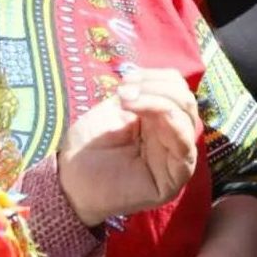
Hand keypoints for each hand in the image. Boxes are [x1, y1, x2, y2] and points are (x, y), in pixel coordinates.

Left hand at [58, 68, 198, 225]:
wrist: (70, 179)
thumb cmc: (88, 147)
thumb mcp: (114, 110)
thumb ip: (139, 95)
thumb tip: (155, 79)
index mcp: (160, 120)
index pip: (177, 89)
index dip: (156, 77)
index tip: (126, 76)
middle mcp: (173, 137)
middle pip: (186, 100)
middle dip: (156, 87)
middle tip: (124, 90)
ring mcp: (176, 157)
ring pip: (186, 118)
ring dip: (157, 100)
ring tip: (124, 100)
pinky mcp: (175, 177)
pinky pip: (183, 145)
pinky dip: (167, 120)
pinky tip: (139, 114)